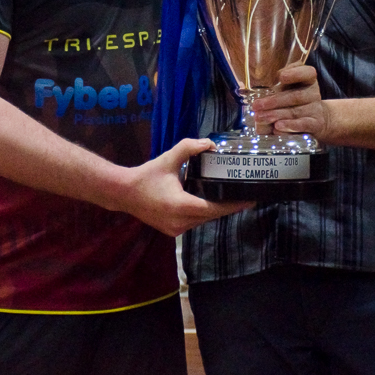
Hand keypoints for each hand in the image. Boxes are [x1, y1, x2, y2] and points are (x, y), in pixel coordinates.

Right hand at [119, 139, 252, 236]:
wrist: (124, 193)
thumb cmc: (147, 175)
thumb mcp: (168, 158)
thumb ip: (189, 148)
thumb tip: (210, 143)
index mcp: (181, 205)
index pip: (213, 208)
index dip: (233, 205)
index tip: (250, 200)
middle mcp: (180, 222)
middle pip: (211, 216)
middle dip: (227, 207)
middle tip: (244, 195)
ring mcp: (176, 229)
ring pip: (203, 220)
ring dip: (214, 211)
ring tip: (229, 197)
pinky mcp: (172, 231)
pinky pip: (194, 222)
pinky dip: (202, 214)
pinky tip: (208, 202)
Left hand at [251, 64, 330, 138]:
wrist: (315, 120)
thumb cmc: (294, 101)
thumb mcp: (287, 89)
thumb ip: (275, 85)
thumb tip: (250, 89)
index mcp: (307, 80)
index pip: (307, 73)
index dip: (295, 74)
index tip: (281, 77)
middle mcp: (313, 93)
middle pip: (296, 96)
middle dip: (274, 101)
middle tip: (256, 105)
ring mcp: (315, 110)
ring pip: (295, 112)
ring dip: (276, 115)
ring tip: (260, 117)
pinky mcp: (315, 125)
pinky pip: (303, 125)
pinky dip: (289, 126)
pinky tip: (277, 127)